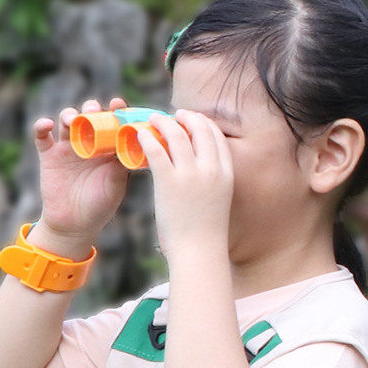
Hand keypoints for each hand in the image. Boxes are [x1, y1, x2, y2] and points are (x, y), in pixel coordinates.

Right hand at [31, 98, 129, 256]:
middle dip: (92, 109)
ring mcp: (68, 148)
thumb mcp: (115, 187)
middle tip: (94, 111)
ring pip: (66, 121)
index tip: (119, 104)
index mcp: (108, 148)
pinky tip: (47, 124)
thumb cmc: (100, 207)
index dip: (116, 111)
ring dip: (69, 114)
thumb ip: (121, 168)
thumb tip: (131, 148)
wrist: (74, 226)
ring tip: (73, 119)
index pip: (112, 123)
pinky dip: (41, 127)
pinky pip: (42, 137)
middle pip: (89, 116)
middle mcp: (89, 143)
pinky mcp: (49, 156)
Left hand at [138, 110, 233, 260]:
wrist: (199, 253)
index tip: (193, 121)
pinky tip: (140, 134)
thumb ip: (213, 185)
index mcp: (227, 174)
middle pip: (200, 129)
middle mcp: (211, 170)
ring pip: (176, 134)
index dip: (204, 124)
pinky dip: (147, 137)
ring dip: (163, 121)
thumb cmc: (206, 235)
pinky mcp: (169, 182)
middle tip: (174, 115)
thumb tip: (201, 178)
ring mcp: (190, 175)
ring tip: (153, 118)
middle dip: (186, 117)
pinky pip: (156, 150)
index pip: (218, 138)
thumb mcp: (219, 203)